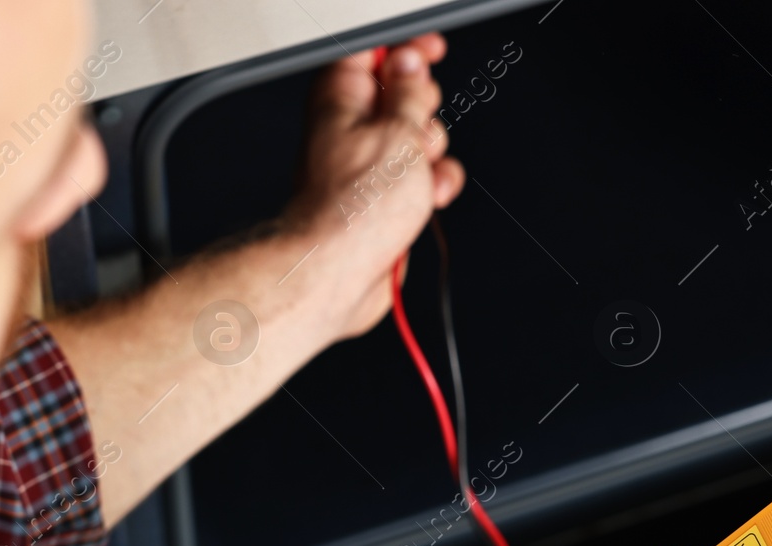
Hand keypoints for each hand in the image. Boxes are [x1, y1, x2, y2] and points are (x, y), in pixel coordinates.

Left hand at [281, 35, 465, 341]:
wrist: (339, 270)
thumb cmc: (352, 209)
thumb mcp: (398, 134)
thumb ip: (409, 94)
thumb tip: (412, 67)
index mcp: (342, 98)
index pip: (375, 52)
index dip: (406, 48)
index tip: (431, 51)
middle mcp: (351, 129)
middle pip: (403, 97)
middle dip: (424, 111)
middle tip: (417, 132)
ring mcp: (368, 165)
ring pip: (417, 140)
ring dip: (432, 155)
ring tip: (420, 174)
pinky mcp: (383, 197)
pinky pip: (420, 178)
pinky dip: (433, 186)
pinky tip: (428, 197)